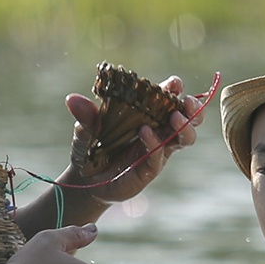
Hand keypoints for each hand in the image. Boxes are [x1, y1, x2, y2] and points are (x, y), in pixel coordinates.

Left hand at [65, 75, 203, 204]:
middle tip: (186, 103)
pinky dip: (155, 143)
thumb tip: (72, 99)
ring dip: (185, 127)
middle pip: (187, 117)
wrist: (85, 180)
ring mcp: (157, 149)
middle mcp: (157, 129)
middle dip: (192, 108)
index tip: (175, 83)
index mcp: (146, 113)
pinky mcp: (150, 168)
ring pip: (184, 138)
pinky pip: (160, 155)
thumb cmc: (89, 148)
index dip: (175, 89)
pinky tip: (144, 133)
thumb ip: (85, 116)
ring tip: (175, 118)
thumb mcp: (85, 130)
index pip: (168, 98)